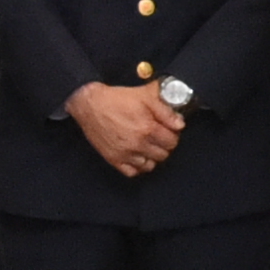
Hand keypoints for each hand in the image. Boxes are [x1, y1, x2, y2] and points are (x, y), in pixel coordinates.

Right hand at [68, 77, 182, 178]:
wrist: (90, 105)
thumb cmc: (117, 99)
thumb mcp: (145, 96)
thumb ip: (166, 110)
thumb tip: (180, 124)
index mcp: (147, 129)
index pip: (172, 142)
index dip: (172, 135)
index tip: (167, 130)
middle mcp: (138, 145)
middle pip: (163, 155)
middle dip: (163, 145)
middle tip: (157, 136)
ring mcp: (125, 154)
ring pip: (149, 165)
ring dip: (152, 156)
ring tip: (147, 145)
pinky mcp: (113, 159)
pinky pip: (132, 172)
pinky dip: (137, 166)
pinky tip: (137, 155)